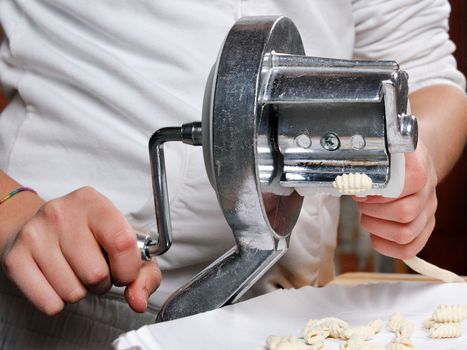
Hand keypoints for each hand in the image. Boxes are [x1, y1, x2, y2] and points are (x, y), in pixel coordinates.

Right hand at [1, 186, 160, 314]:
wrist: (37, 225)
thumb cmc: (88, 235)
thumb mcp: (124, 242)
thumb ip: (144, 273)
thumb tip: (138, 300)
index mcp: (93, 202)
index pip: (121, 242)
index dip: (128, 268)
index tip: (124, 271)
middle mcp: (62, 213)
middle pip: (96, 273)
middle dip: (103, 282)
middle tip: (95, 268)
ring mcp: (36, 234)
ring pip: (73, 292)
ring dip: (81, 291)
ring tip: (76, 271)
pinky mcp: (15, 258)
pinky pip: (49, 303)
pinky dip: (58, 301)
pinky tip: (57, 279)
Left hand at [354, 142, 437, 258]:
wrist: (413, 161)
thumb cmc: (391, 159)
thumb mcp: (382, 151)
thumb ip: (368, 162)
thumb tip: (352, 183)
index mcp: (420, 169)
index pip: (405, 186)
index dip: (378, 193)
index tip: (361, 191)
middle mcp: (427, 193)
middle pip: (404, 213)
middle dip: (373, 211)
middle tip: (361, 204)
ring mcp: (428, 212)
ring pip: (405, 234)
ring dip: (376, 228)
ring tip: (366, 217)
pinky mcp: (424, 228)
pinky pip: (409, 249)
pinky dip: (386, 247)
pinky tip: (374, 236)